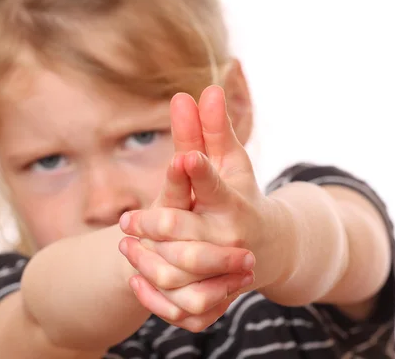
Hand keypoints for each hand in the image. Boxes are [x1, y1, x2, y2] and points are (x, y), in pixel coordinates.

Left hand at [119, 86, 272, 330]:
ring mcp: (226, 271)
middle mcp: (231, 238)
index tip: (183, 158)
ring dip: (147, 260)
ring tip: (126, 245)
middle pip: (187, 234)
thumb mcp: (231, 162)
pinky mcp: (218, 297)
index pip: (215, 186)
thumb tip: (206, 87)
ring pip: (180, 273)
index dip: (199, 172)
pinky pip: (184, 308)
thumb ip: (213, 129)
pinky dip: (156, 297)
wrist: (268, 248)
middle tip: (126, 220)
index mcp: (234, 203)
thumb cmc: (241, 197)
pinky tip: (136, 278)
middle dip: (154, 225)